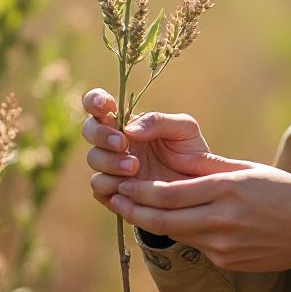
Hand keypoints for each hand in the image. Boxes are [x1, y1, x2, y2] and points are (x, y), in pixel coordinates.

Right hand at [81, 87, 209, 211]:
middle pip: (90, 129)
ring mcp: (112, 166)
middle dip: (101, 134)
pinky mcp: (113, 191)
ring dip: (110, 161)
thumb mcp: (184, 128)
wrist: (200, 186)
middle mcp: (115, 142)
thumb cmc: (191, 151)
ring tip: (135, 167)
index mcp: (128, 121)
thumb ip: (158, 121)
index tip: (106, 106)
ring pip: (93, 158)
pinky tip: (129, 185)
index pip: (99, 105)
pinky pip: (98, 185)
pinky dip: (110, 183)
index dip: (95, 100)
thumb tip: (129, 128)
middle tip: (123, 143)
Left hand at [107, 150, 290, 271]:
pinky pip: (198, 245)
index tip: (123, 183)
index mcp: (227, 189)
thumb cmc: (286, 191)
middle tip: (115, 199)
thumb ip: (209, 165)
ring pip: (177, 234)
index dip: (141, 191)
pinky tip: (177, 222)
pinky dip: (184, 233)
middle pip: (164, 219)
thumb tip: (175, 157)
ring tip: (135, 210)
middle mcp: (222, 219)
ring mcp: (224, 245)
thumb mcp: (249, 169)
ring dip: (153, 223)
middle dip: (135, 210)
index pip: (170, 194)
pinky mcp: (228, 261)